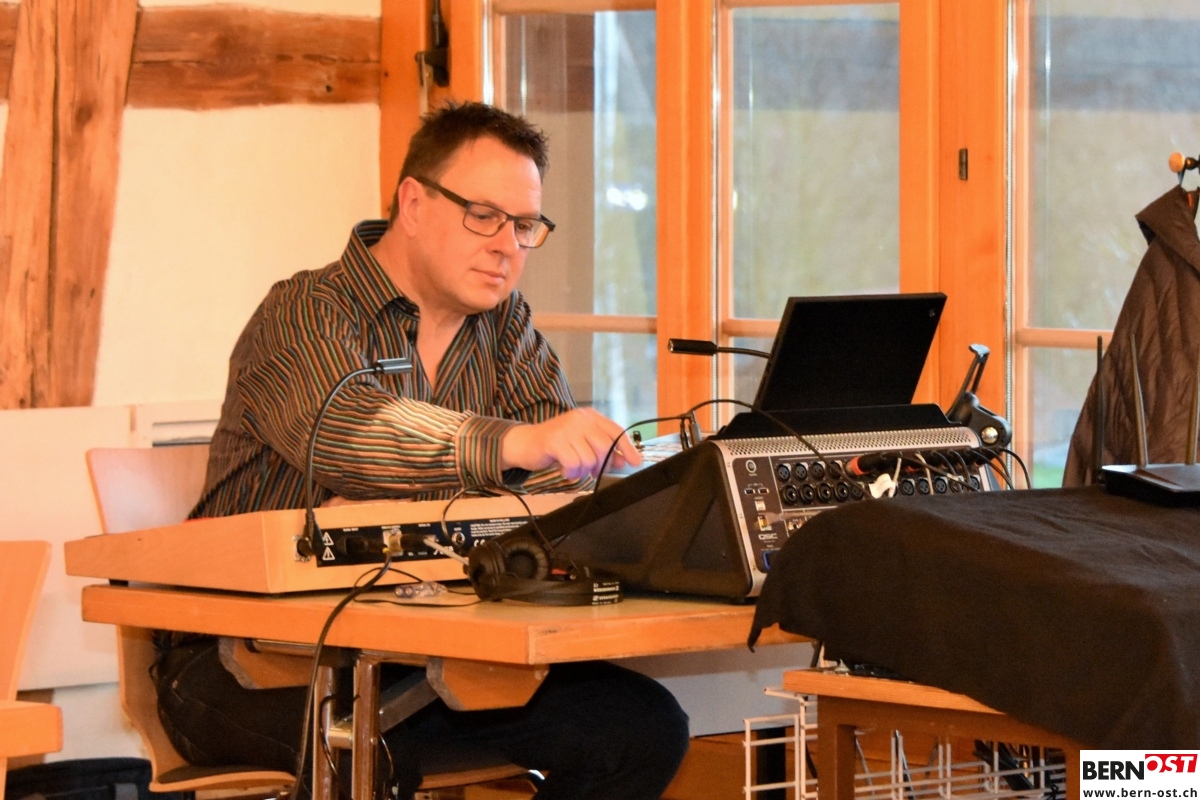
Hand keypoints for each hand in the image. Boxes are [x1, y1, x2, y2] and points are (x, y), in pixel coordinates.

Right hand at [500, 408, 642, 481]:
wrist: (525, 443)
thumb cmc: (556, 445)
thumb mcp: (582, 445)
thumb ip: (603, 451)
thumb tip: (623, 461)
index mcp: (590, 417)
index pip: (615, 431)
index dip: (627, 448)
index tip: (635, 462)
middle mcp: (580, 419)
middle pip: (605, 447)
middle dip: (601, 465)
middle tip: (591, 471)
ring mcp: (567, 428)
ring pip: (590, 458)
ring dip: (583, 471)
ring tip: (573, 468)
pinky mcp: (554, 440)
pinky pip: (574, 463)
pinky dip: (571, 472)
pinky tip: (565, 469)